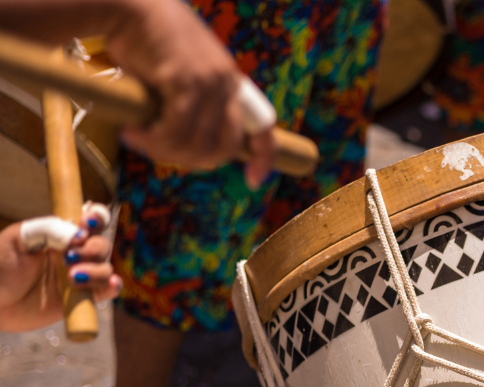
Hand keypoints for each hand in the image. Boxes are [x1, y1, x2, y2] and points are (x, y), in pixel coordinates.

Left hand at [0, 203, 120, 332]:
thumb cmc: (0, 267)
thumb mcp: (17, 240)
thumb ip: (47, 229)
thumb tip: (79, 234)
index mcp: (62, 234)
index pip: (90, 220)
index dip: (96, 218)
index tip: (86, 225)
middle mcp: (76, 253)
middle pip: (102, 245)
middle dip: (91, 250)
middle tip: (67, 258)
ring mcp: (81, 276)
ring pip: (105, 269)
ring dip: (94, 272)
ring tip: (71, 278)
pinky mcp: (83, 298)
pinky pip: (107, 291)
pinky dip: (113, 287)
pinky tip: (109, 284)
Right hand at [106, 0, 274, 185]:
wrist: (128, 3)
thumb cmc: (145, 42)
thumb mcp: (178, 77)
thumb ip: (191, 106)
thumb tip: (184, 144)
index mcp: (231, 82)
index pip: (264, 125)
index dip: (263, 156)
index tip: (255, 180)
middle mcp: (227, 82)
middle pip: (225, 146)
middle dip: (194, 160)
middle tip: (160, 152)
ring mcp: (210, 80)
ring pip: (198, 143)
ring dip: (164, 152)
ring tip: (138, 140)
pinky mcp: (186, 79)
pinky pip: (176, 130)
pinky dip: (154, 140)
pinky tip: (133, 133)